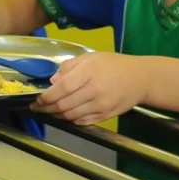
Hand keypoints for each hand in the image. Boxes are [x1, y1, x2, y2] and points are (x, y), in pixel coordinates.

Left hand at [32, 52, 150, 124]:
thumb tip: (52, 82)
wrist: (141, 78)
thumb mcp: (90, 57)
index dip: (47, 96)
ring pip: (72, 116)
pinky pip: (83, 122)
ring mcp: (101, 106)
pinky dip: (71, 120)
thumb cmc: (114, 64)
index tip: (37, 99)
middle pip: (65, 105)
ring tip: (49, 111)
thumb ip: (69, 67)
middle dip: (47, 108)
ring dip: (57, 115)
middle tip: (37, 107)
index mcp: (90, 72)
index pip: (63, 88)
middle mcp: (95, 91)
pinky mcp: (106, 116)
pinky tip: (65, 115)